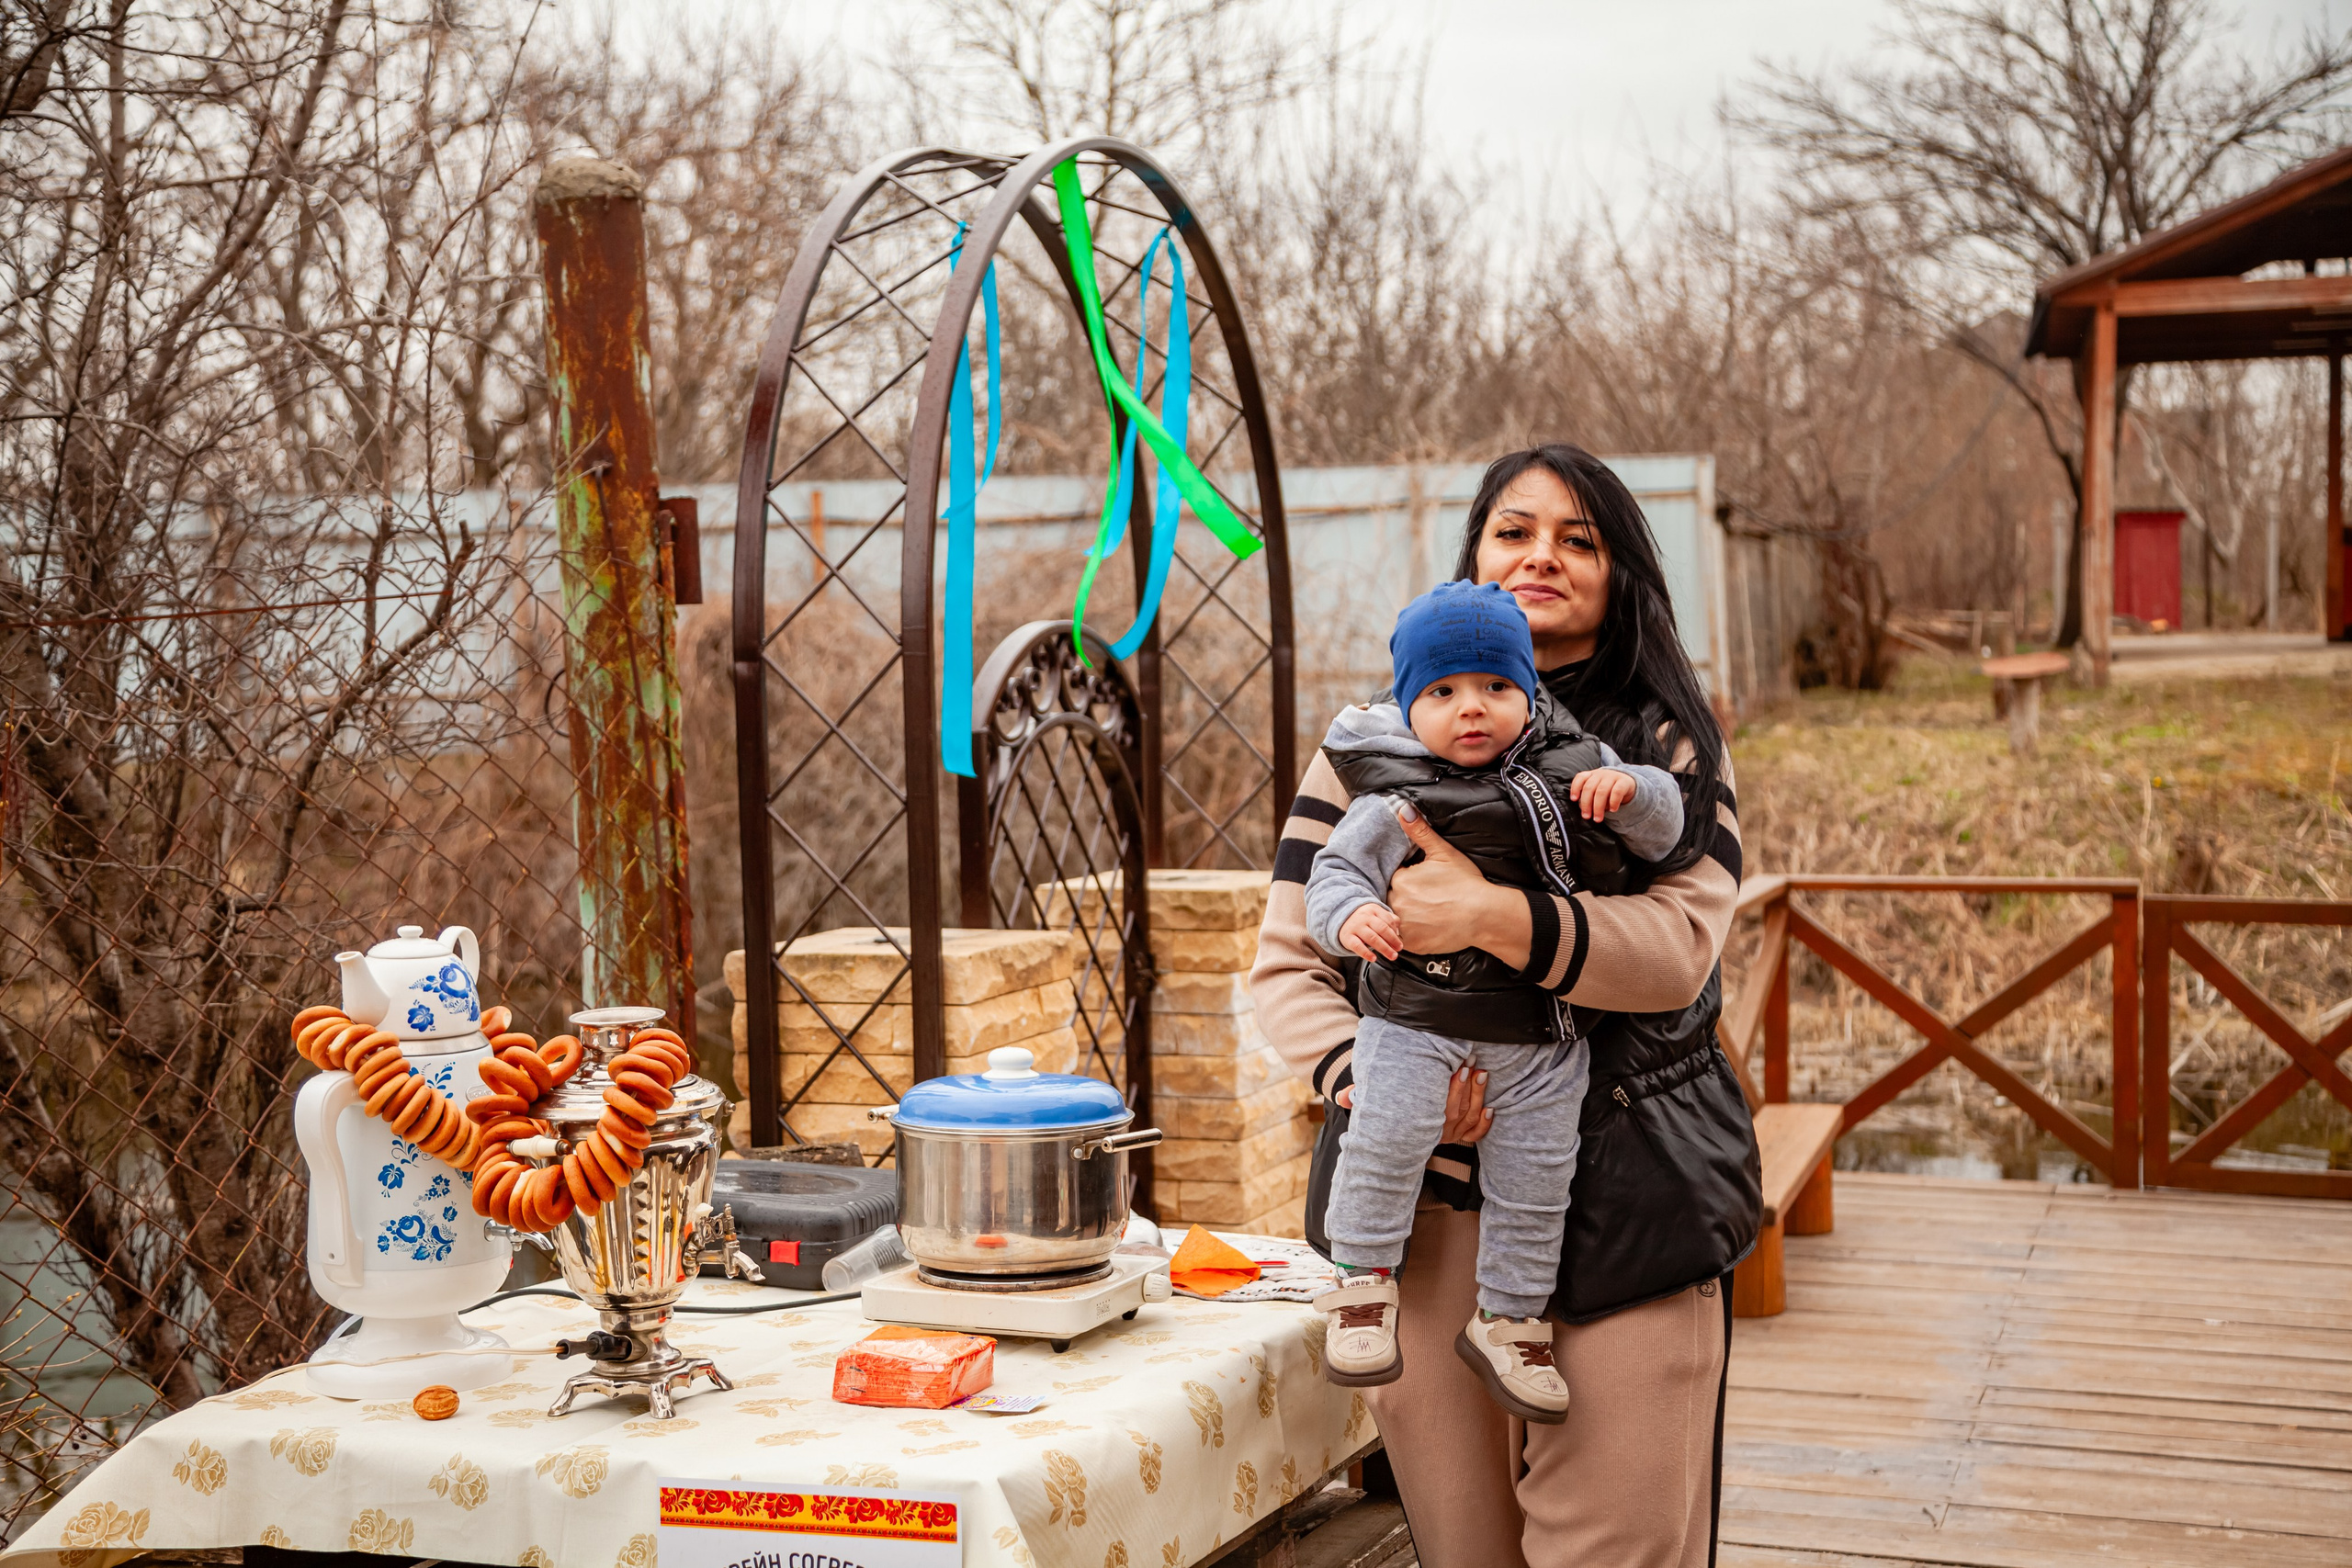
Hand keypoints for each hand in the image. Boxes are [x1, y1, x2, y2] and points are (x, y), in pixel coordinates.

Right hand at [1334, 1067, 1489, 1145]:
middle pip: (1457, 1111)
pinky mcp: (1459, 1138)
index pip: (1439, 1109)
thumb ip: (1357, 1098)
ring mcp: (1450, 1137)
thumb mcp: (1372, 1104)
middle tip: (1472, 1063)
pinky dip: (1485, 1124)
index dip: (1451, 1088)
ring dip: (1478, 1096)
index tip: (1457, 1068)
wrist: (1396, 1136)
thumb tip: (1339, 1097)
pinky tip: (1491, 1108)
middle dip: (1467, 1086)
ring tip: (1482, 1074)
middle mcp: (1436, 1134)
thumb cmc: (1386, 1109)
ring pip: (1469, 1118)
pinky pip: (1475, 1135)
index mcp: (1420, 1126)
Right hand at [1338, 902, 1402, 961]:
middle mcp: (1365, 917)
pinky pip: (1357, 946)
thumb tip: (1398, 932)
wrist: (1341, 919)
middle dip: (1393, 940)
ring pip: (1372, 938)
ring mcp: (1355, 927)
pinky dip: (1366, 953)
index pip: (1388, 921)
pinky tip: (1374, 958)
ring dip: (1384, 948)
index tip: (1398, 943)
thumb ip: (1389, 920)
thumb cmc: (1364, 920)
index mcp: (1373, 909)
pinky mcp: (1347, 937)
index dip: (1395, 933)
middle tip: (1398, 950)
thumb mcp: (1376, 914)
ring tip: (1392, 956)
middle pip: (1382, 929)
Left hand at [1387, 804, 1532, 969]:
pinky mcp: (1412, 944)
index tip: (1421, 881)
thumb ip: (1420, 832)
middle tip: (1426, 897)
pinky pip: (1403, 937)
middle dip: (1402, 896)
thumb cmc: (1466, 883)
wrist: (1484, 915)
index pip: (1393, 876)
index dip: (1406, 878)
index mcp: (1400, 880)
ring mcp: (1403, 926)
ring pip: (1394, 917)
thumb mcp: (1443, 852)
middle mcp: (1396, 904)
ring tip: (1426, 912)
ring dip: (1404, 915)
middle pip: (1390, 897)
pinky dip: (1411, 932)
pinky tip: (1427, 925)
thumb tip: (1403, 810)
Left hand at [1568, 767, 1635, 820]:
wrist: (1628, 784)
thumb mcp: (1597, 791)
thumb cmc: (1608, 790)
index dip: (1575, 788)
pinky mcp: (1624, 782)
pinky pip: (1617, 792)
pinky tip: (1613, 810)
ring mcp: (1612, 776)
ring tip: (1597, 818)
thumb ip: (1589, 798)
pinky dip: (1613, 802)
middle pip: (1589, 788)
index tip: (1574, 800)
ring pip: (1601, 791)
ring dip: (1598, 807)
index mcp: (1592, 775)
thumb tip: (1585, 810)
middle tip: (1586, 816)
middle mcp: (1601, 774)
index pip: (1580, 778)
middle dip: (1586, 804)